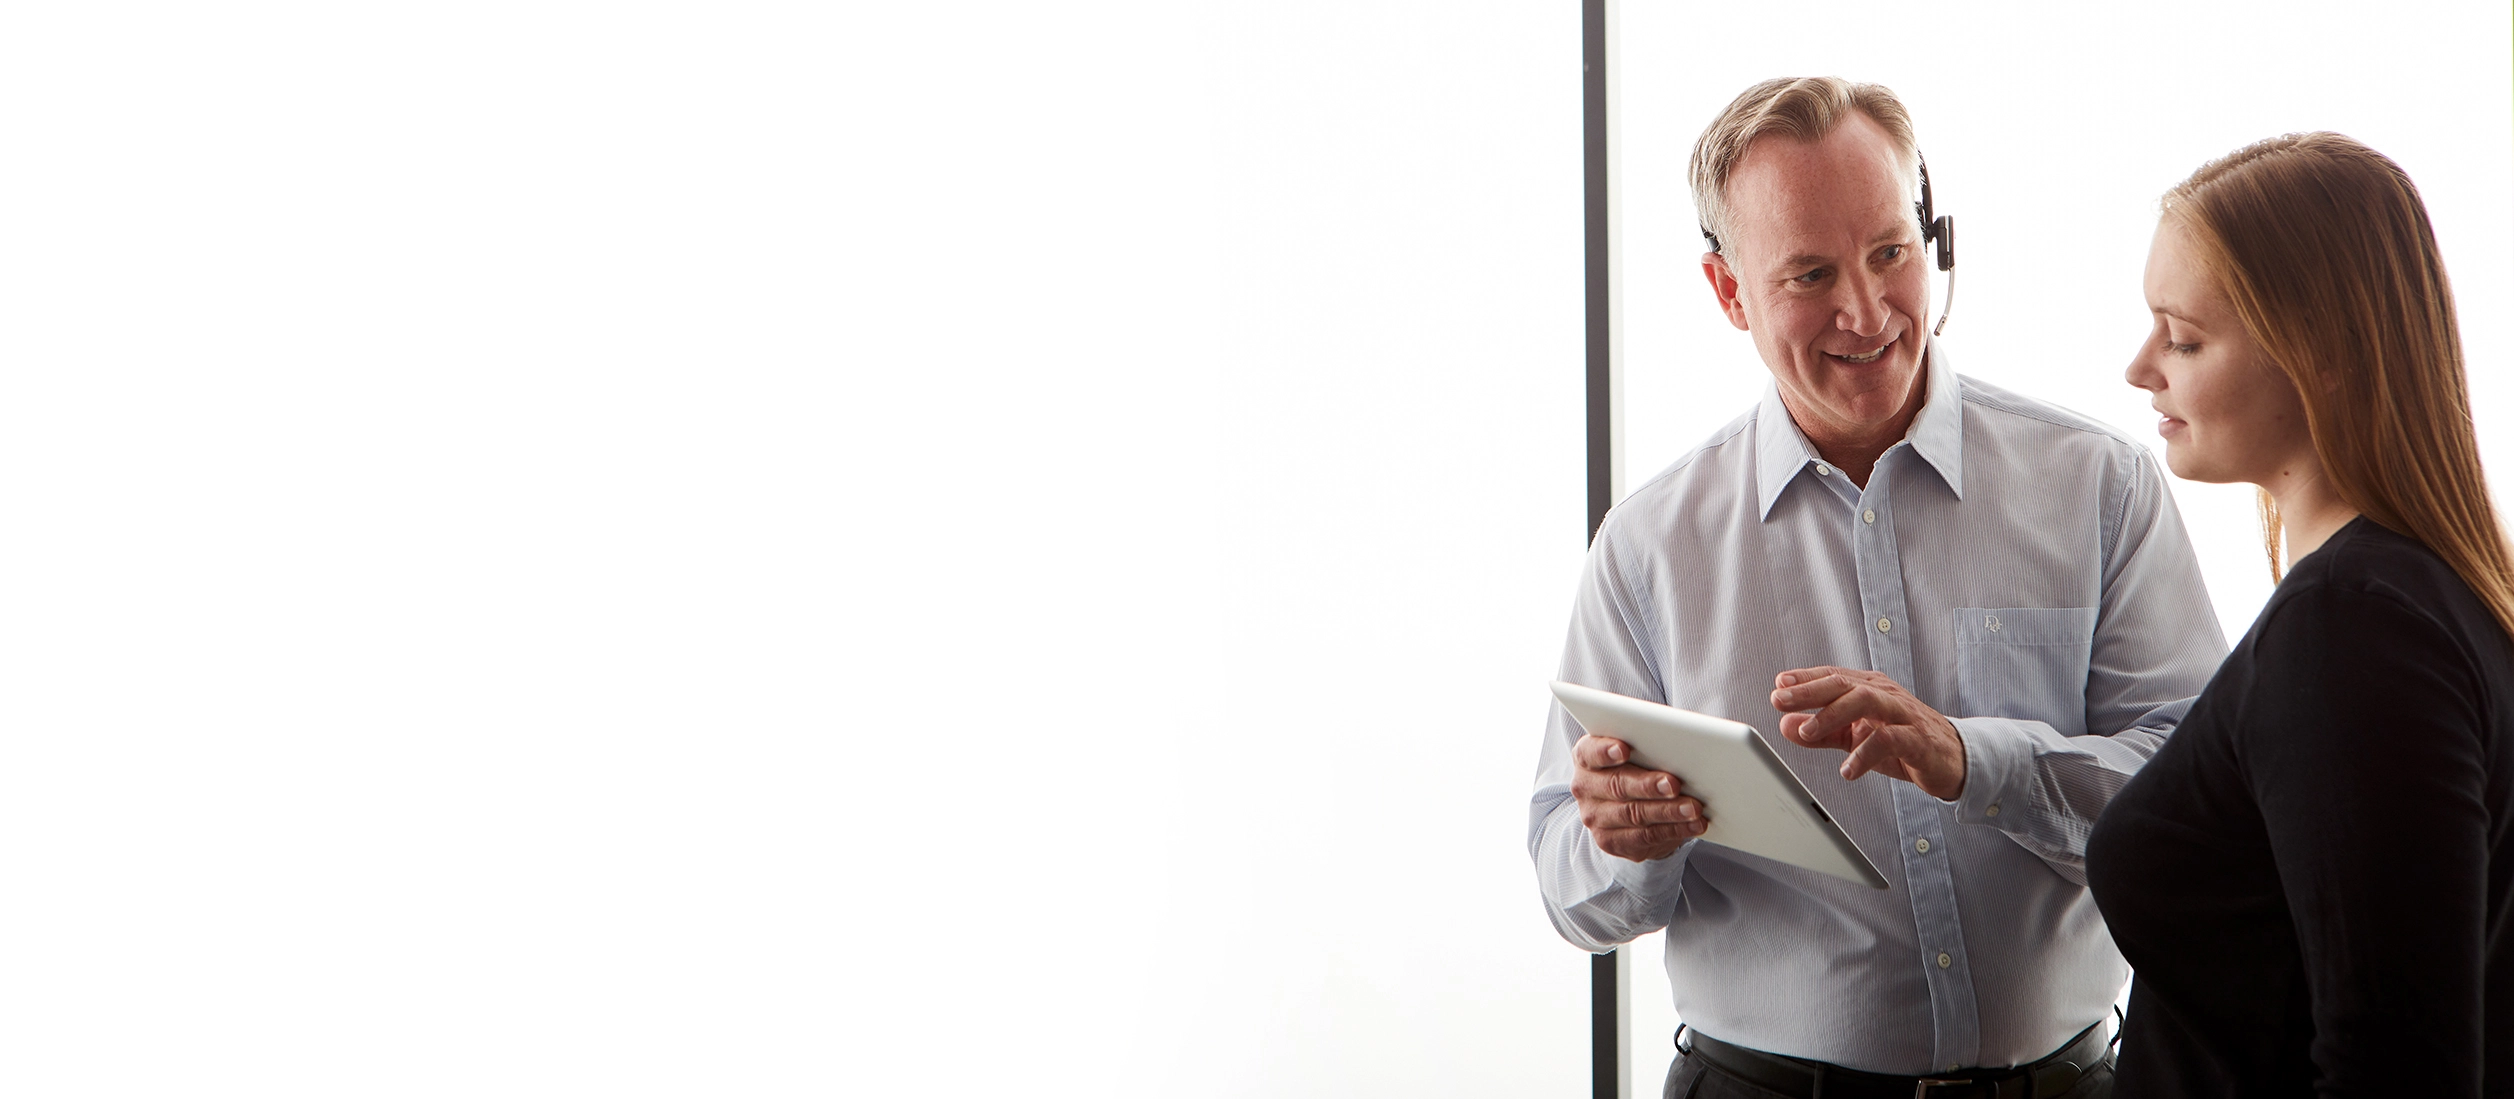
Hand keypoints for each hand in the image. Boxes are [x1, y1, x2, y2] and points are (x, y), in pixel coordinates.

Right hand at [1572, 734, 1707, 861]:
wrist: (1624, 808)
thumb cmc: (1636, 767)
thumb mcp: (1636, 751)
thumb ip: (1646, 743)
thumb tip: (1680, 739)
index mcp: (1586, 757)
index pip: (1590, 752)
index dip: (1605, 751)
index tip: (1623, 748)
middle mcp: (1585, 787)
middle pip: (1617, 786)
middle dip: (1648, 785)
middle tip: (1674, 783)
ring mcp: (1595, 817)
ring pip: (1634, 814)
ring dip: (1668, 811)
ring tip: (1693, 808)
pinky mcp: (1611, 841)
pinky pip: (1644, 837)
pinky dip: (1673, 830)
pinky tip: (1693, 824)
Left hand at [1770, 666, 1967, 799]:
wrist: (1953, 760)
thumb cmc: (1903, 743)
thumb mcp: (1855, 737)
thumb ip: (1823, 732)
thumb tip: (1786, 725)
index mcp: (1870, 689)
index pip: (1833, 676)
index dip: (1805, 679)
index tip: (1779, 686)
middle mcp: (1885, 695)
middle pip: (1844, 684)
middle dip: (1809, 691)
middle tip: (1780, 701)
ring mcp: (1902, 714)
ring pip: (1865, 701)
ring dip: (1832, 715)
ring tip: (1808, 732)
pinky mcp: (1917, 739)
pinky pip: (1888, 740)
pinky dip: (1864, 754)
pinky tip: (1848, 770)